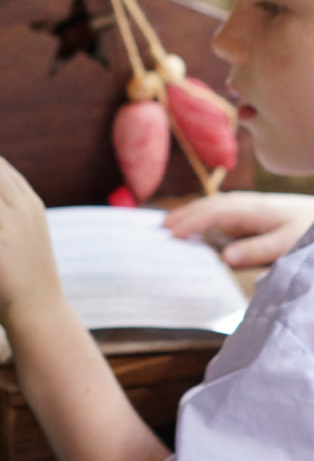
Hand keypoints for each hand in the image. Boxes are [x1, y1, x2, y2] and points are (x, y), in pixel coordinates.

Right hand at [165, 190, 313, 266]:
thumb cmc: (309, 231)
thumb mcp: (287, 245)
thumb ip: (257, 250)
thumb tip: (225, 258)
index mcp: (254, 210)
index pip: (215, 213)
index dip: (192, 222)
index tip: (171, 233)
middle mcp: (249, 203)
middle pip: (211, 204)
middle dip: (186, 214)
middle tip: (161, 227)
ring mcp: (253, 203)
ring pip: (216, 203)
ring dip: (193, 211)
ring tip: (173, 222)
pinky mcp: (256, 209)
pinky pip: (223, 207)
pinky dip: (206, 211)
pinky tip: (200, 220)